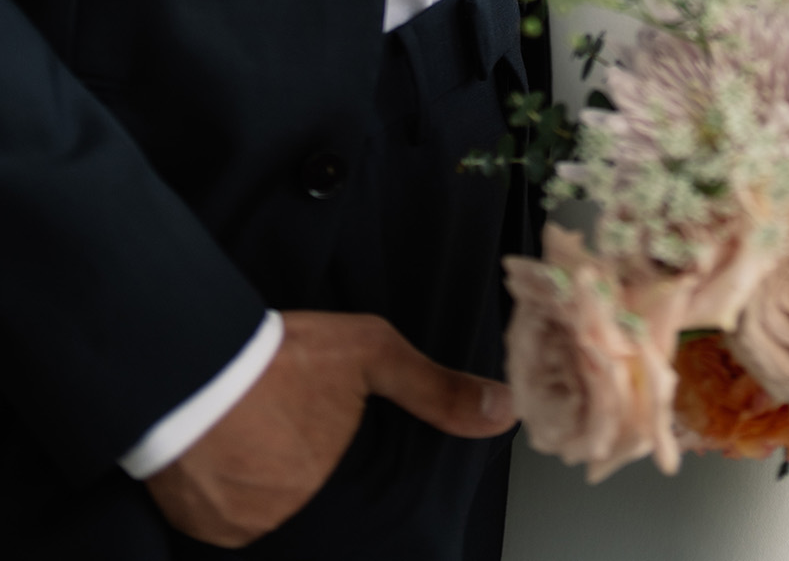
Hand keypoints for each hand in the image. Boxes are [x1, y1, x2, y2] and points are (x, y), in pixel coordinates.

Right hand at [145, 310, 514, 548]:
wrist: (190, 360)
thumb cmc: (283, 355)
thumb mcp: (371, 355)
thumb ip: (436, 391)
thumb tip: (503, 412)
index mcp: (336, 488)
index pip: (368, 521)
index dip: (363, 502)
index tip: (350, 474)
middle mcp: (289, 521)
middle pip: (317, 517)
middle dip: (316, 488)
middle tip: (299, 445)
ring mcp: (241, 530)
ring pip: (270, 522)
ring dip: (274, 495)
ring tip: (267, 447)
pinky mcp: (200, 525)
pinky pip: (227, 524)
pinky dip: (235, 500)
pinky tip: (235, 459)